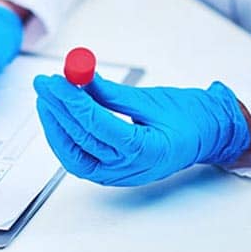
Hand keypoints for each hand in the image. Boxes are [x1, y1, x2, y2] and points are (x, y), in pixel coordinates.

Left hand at [33, 74, 250, 185]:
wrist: (205, 136)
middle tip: (45, 83)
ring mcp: (118, 175)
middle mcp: (130, 169)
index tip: (57, 80)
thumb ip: (111, 92)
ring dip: (55, 124)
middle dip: (58, 108)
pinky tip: (55, 116)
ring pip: (74, 154)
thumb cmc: (187, 117)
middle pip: (82, 139)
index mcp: (148, 151)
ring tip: (46, 96)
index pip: (98, 126)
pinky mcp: (109, 173)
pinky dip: (63, 137)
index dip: (73, 101)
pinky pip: (78, 158)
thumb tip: (79, 76)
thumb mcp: (150, 99)